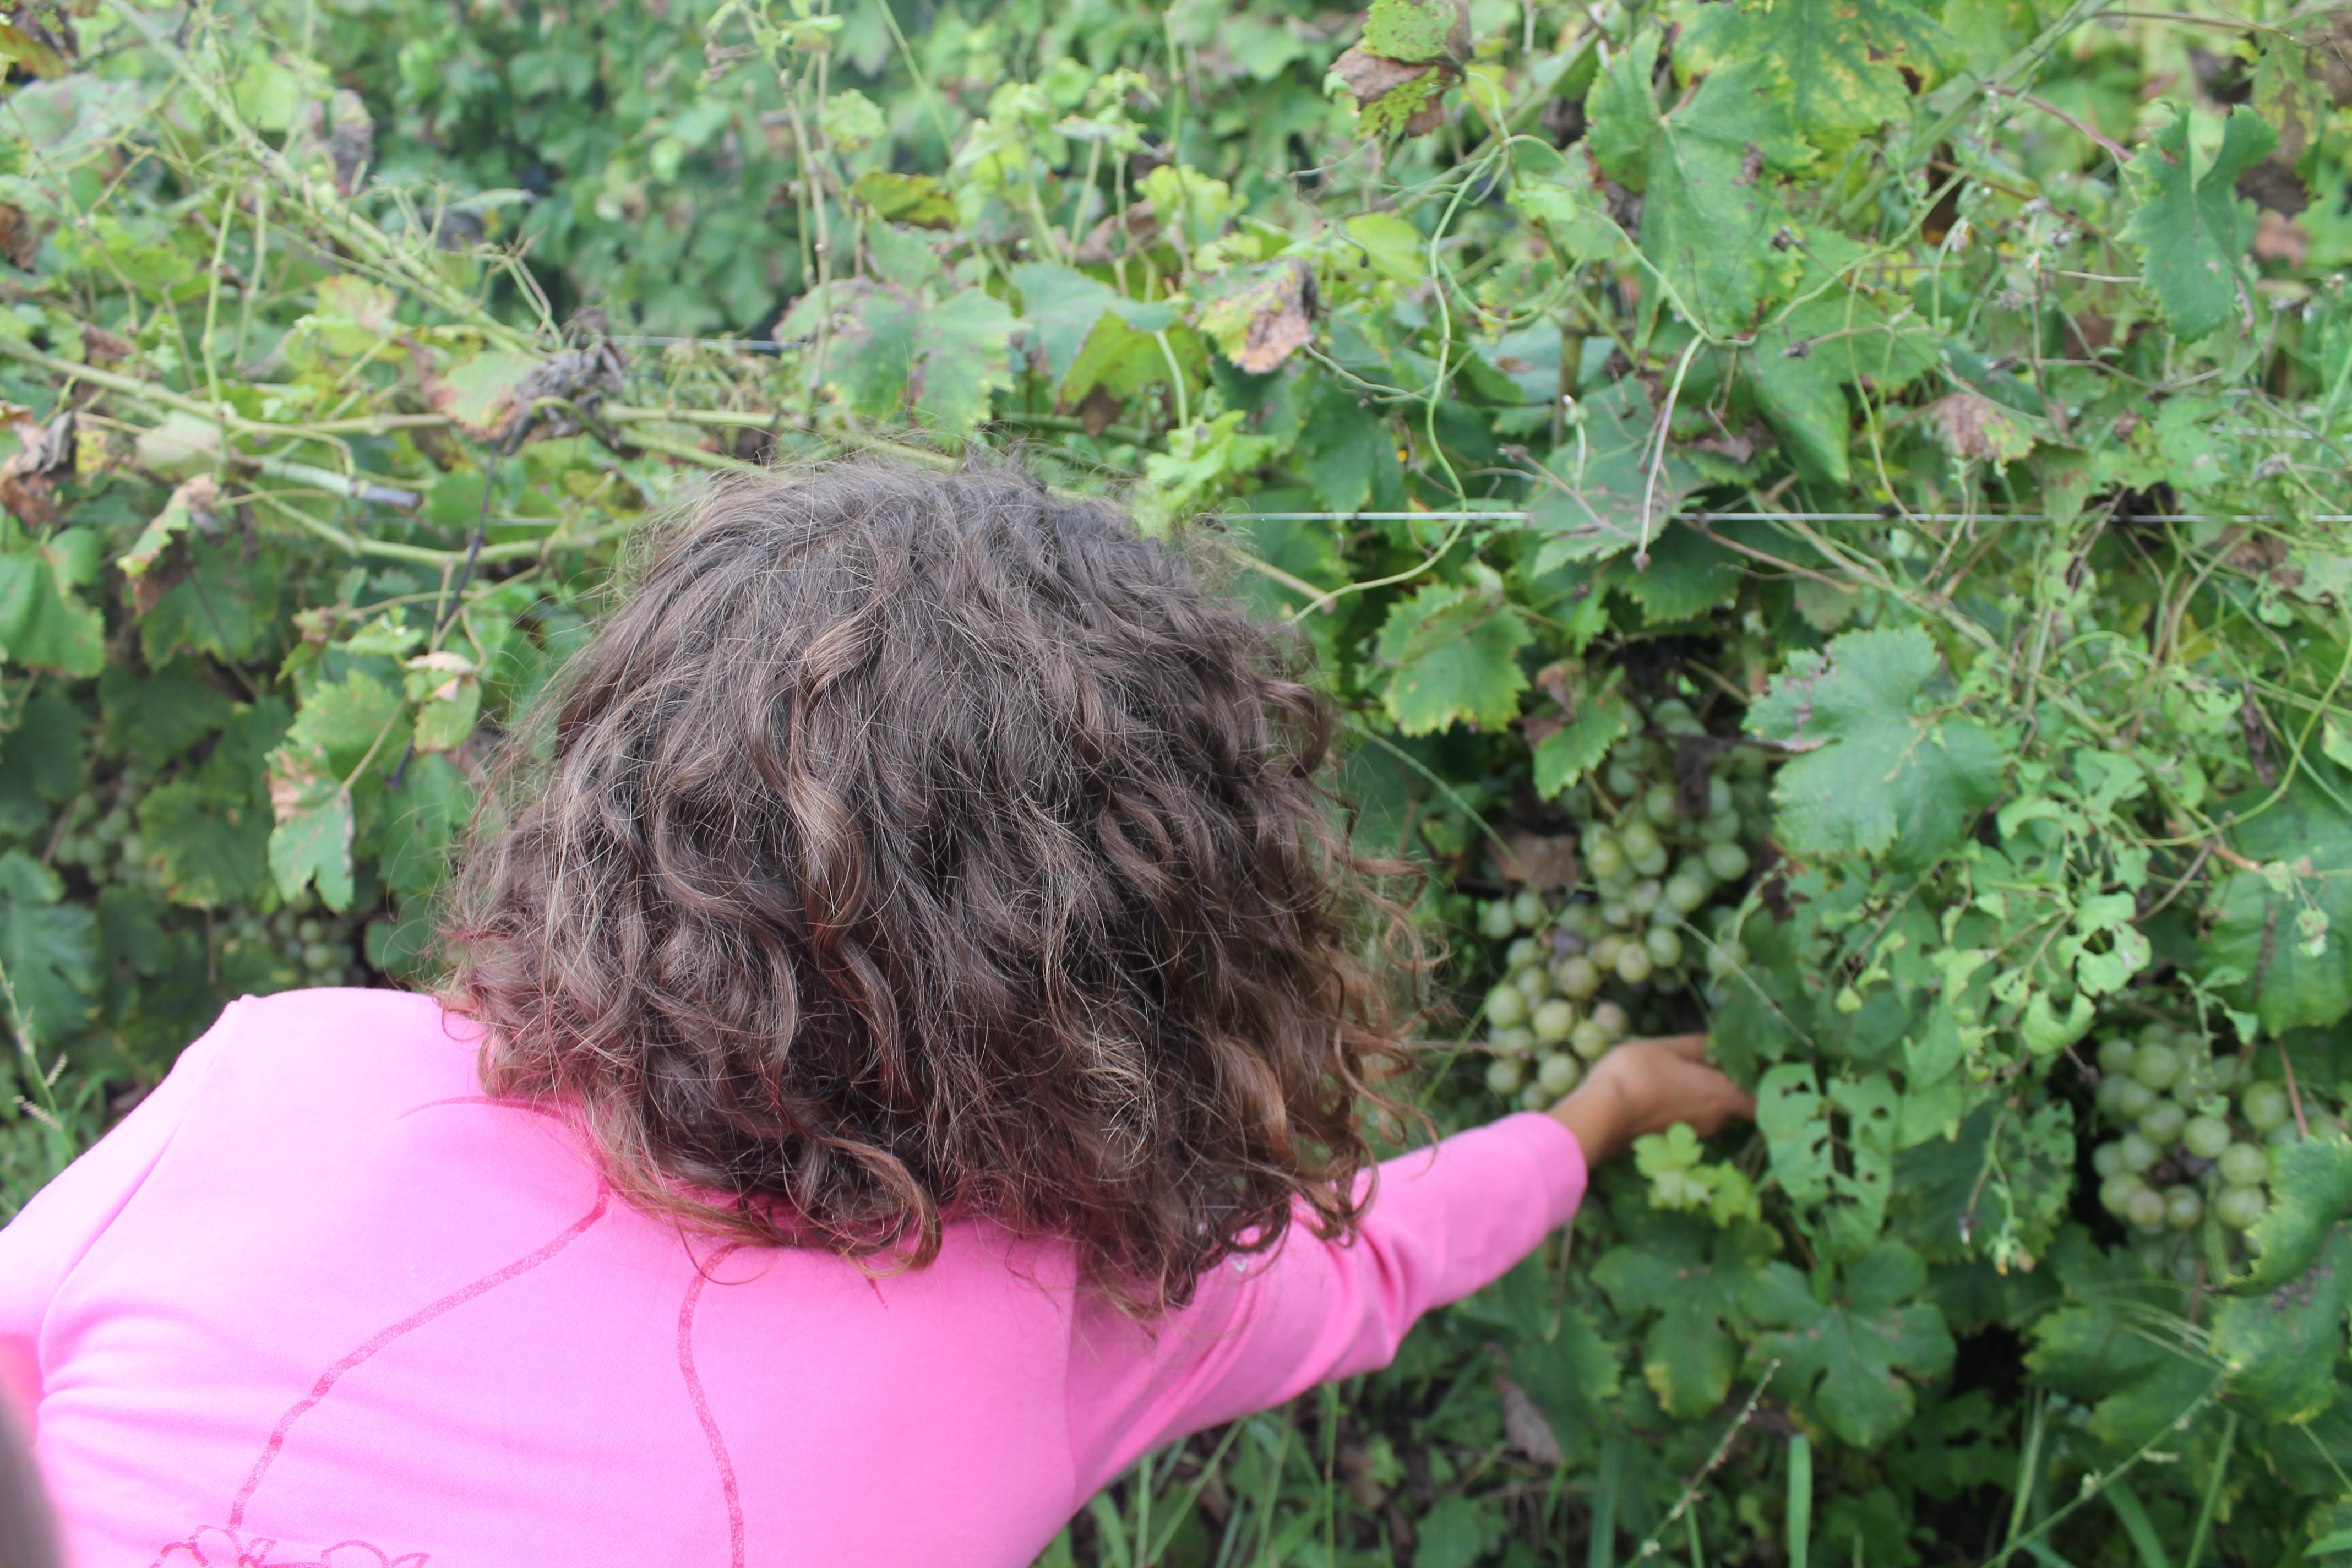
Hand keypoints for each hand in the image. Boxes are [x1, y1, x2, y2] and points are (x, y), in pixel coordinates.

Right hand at [1548, 1034, 1753, 1165]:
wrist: (1599, 1118)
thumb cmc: (1637, 1075)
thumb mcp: (1666, 1047)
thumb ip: (1697, 1046)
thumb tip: (1716, 1044)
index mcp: (1723, 1095)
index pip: (1761, 1101)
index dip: (1763, 1089)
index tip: (1754, 1072)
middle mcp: (1715, 1121)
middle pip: (1735, 1109)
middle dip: (1731, 1092)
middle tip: (1716, 1068)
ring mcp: (1693, 1136)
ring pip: (1711, 1119)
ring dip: (1705, 1103)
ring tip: (1687, 1081)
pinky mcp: (1672, 1146)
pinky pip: (1689, 1127)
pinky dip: (1685, 1114)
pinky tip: (1667, 1098)